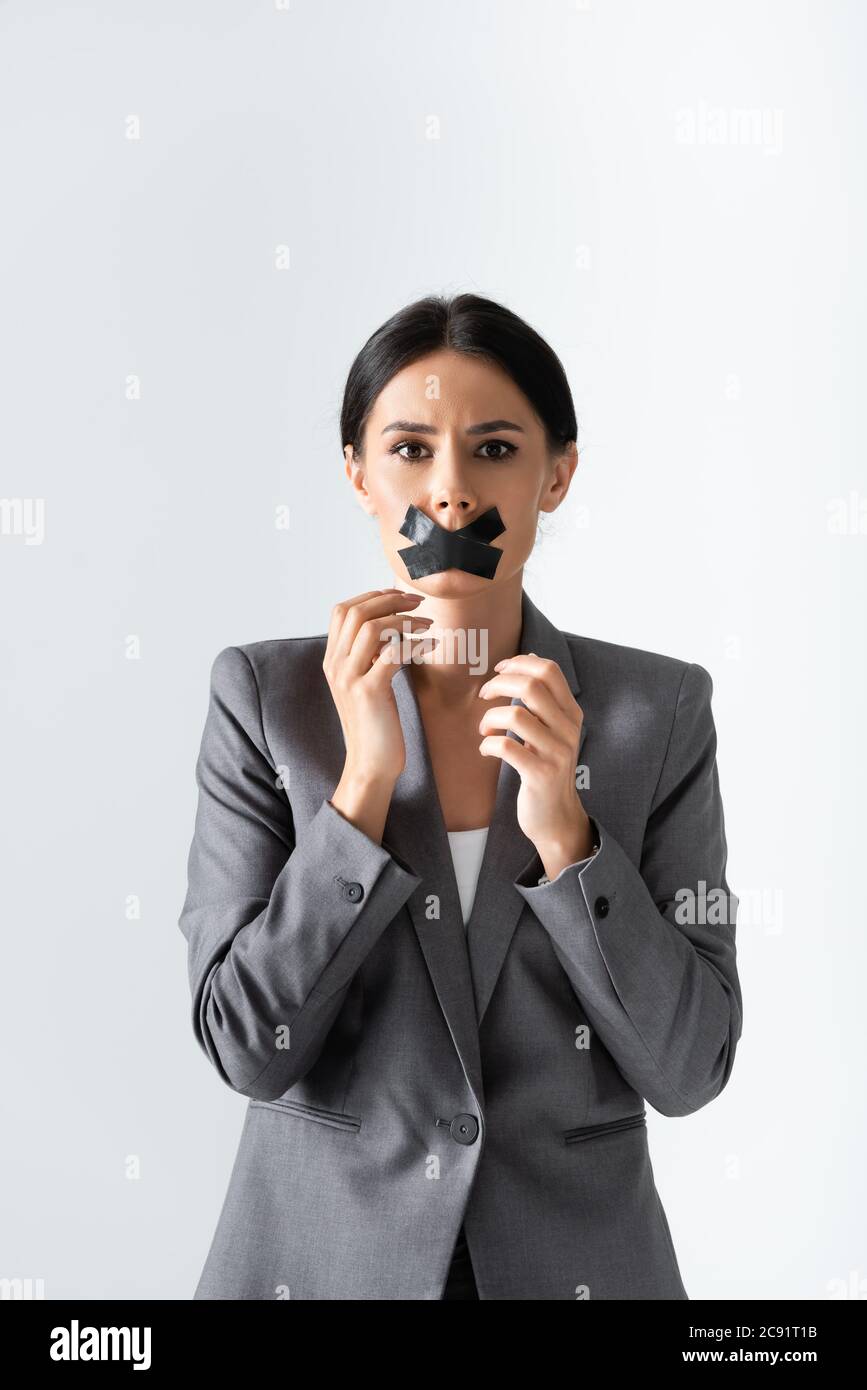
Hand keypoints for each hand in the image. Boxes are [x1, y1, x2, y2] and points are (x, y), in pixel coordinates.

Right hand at [323, 590, 434, 837]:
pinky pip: (393, 653)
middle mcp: (335, 665)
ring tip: (428, 623)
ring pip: (373, 628)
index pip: (343, 610)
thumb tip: (391, 627)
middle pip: (356, 612)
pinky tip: (431, 644)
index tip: (400, 597)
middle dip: (390, 600)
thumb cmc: (376, 725)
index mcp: (332, 660)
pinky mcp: (368, 691)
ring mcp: (349, 677)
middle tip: (418, 603)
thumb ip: (370, 656)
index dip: (371, 596)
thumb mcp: (367, 684)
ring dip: (405, 619)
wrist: (370, 765)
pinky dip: (416, 643)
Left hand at [477, 652, 593, 878]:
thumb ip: (544, 698)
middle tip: (484, 695)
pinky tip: (486, 750)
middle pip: (531, 687)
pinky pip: (506, 748)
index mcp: (571, 713)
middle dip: (499, 684)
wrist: (556, 816)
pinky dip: (488, 745)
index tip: (499, 670)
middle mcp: (568, 730)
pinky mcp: (540, 775)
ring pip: (515, 716)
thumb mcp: (552, 729)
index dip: (520, 663)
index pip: (549, 671)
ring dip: (490, 718)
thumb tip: (531, 655)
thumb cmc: (545, 766)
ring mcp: (556, 753)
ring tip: (484, 729)